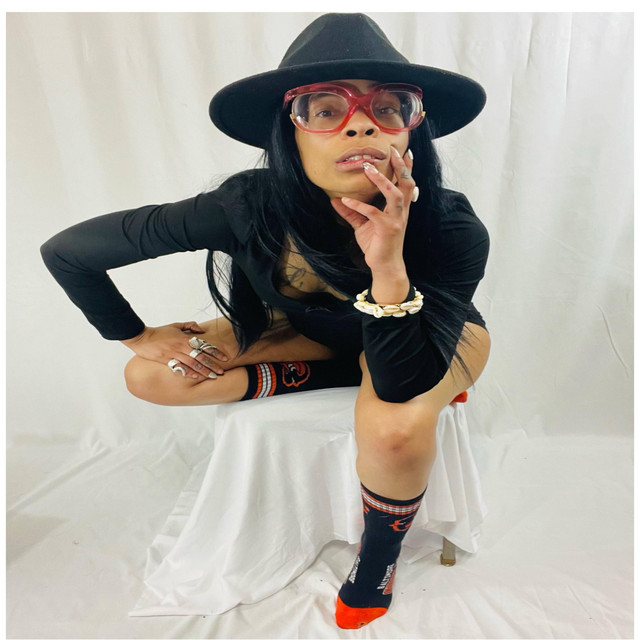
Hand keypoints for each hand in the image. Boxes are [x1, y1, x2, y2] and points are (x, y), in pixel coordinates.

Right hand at [121, 321, 229, 380]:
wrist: (143, 337)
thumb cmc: (160, 331)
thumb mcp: (176, 325)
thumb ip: (190, 326)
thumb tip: (202, 330)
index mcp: (185, 338)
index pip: (204, 345)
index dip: (215, 352)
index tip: (224, 358)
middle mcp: (181, 348)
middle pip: (200, 357)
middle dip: (212, 365)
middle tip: (221, 372)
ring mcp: (174, 355)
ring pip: (192, 364)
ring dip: (203, 371)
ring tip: (212, 376)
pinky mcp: (167, 361)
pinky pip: (180, 368)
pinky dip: (189, 373)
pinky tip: (197, 377)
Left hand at [329, 145, 414, 273]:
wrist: (385, 266)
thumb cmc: (377, 245)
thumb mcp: (362, 225)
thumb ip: (352, 212)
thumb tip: (335, 200)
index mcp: (399, 209)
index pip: (406, 184)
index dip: (406, 167)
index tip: (405, 151)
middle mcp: (401, 212)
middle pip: (406, 184)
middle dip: (401, 167)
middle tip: (394, 151)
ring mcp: (396, 220)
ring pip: (394, 194)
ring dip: (382, 180)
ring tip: (368, 169)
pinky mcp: (387, 229)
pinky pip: (373, 213)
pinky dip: (358, 206)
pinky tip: (345, 201)